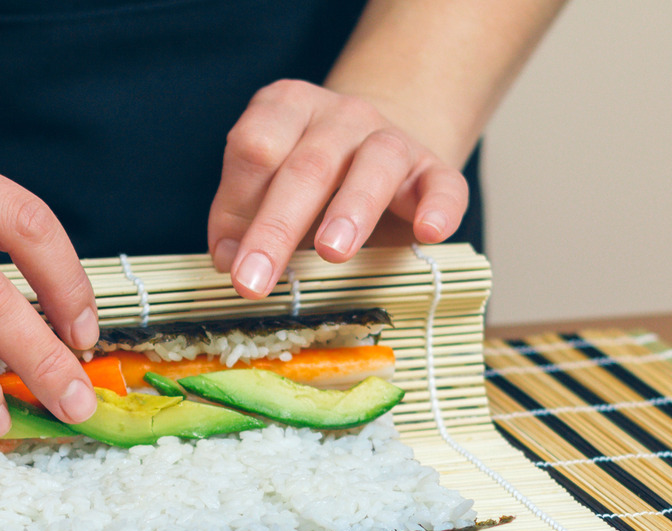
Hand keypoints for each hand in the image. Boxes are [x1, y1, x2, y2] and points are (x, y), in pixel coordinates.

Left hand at [207, 79, 467, 297]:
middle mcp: (341, 115)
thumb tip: (228, 258)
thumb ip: (243, 217)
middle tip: (254, 281)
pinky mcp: (435, 170)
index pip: (256, 146)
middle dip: (276, 228)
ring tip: (332, 254)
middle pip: (308, 165)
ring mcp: (393, 138)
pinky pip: (443, 184)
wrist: (381, 162)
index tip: (229, 262)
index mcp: (287, 108)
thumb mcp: (269, 191)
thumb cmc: (314, 186)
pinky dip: (439, 207)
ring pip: (375, 164)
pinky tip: (429, 234)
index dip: (237, 203)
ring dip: (351, 210)